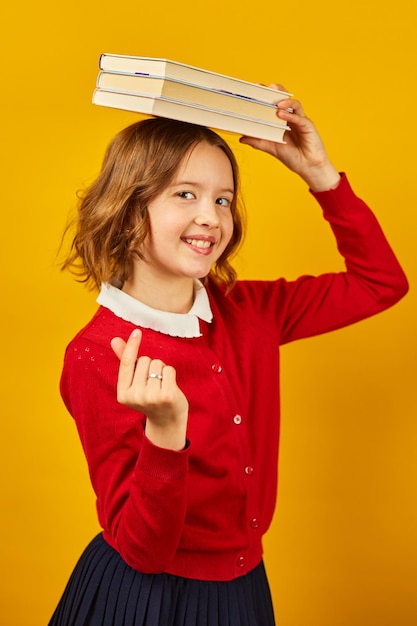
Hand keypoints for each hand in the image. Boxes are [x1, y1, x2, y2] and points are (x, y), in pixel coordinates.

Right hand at [111, 329, 188, 449]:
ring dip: (162, 370)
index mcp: (123, 394)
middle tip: (154, 383)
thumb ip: (126, 361)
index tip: (137, 332)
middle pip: (146, 360)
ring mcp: (151, 397)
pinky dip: (170, 374)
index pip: (127, 363)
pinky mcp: (167, 396)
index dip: (132, 346)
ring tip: (161, 385)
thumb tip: (114, 340)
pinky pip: (169, 370)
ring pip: (158, 364)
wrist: (167, 421)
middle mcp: (135, 397)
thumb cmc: (150, 397)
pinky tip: (170, 387)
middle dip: (151, 366)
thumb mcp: (135, 382)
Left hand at [240, 84, 340, 190]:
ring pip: (294, 104)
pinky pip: (299, 118)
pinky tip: (281, 114)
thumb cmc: (292, 156)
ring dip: (285, 101)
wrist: (308, 167)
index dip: (267, 95)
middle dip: (277, 91)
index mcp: (283, 120)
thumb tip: (241, 137)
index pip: (275, 104)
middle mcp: (292, 117)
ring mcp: (300, 120)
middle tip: (267, 87)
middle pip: (285, 99)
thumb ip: (257, 141)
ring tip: (276, 103)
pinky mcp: (308, 126)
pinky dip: (290, 115)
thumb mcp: (271, 148)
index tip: (256, 88)